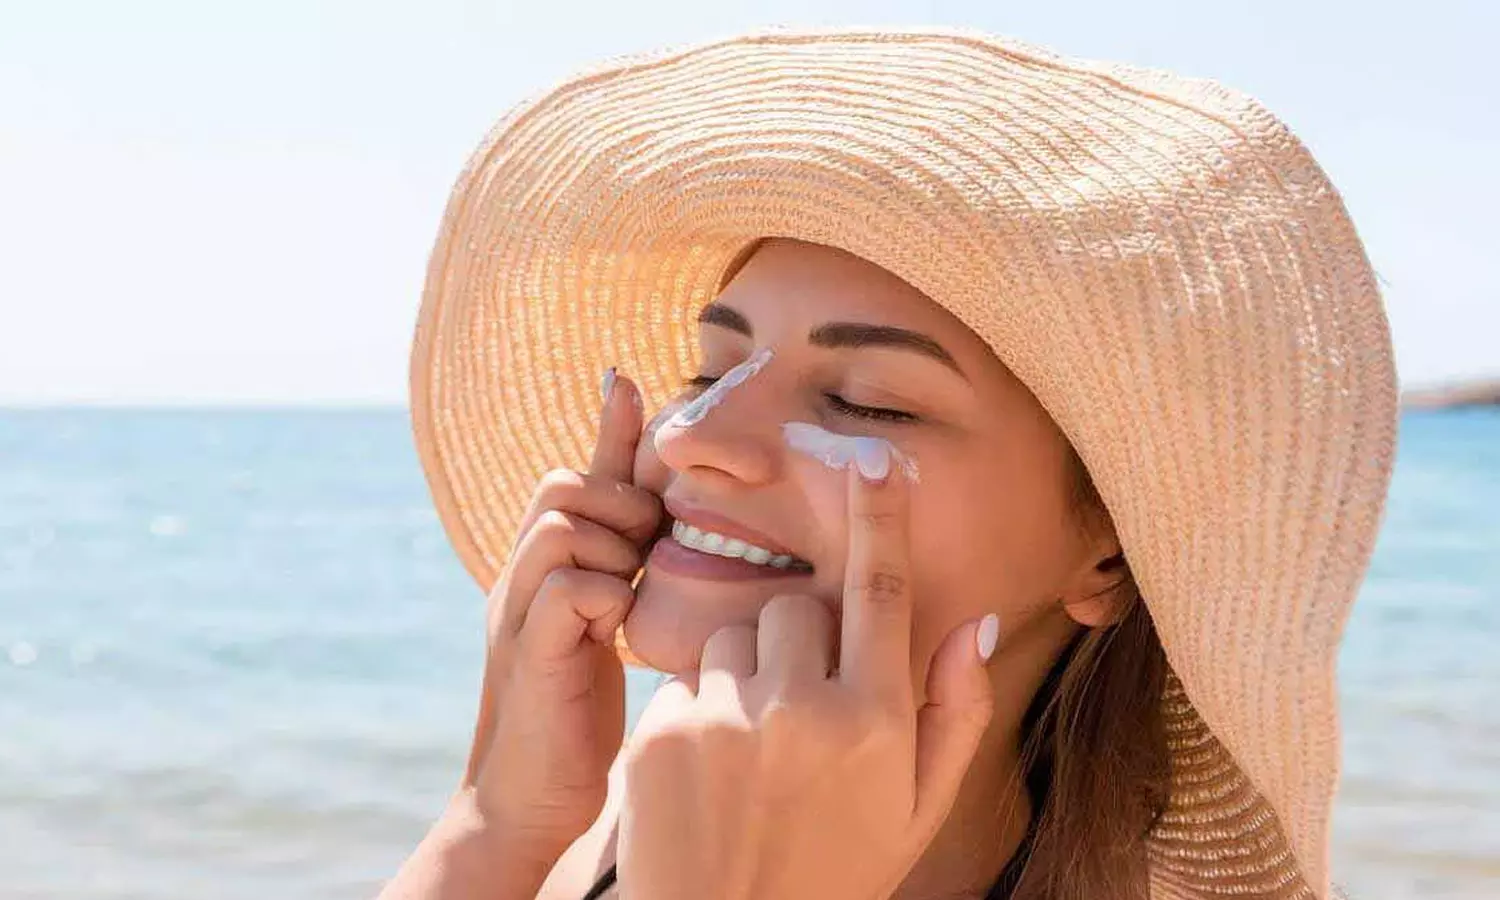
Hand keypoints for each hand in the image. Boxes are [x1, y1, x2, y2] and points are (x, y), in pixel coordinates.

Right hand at [461, 370, 661, 860]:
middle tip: (647, 552)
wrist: (532, 795)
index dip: (608, 430)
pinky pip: (568, 587)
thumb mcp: (612, 617)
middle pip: (563, 485)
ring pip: (563, 526)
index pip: (575, 474)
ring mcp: (518, 611)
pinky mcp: (528, 653)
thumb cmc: (582, 704)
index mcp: (545, 563)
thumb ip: (631, 560)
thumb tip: (664, 503)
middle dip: (619, 503)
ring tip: (631, 591)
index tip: (626, 381)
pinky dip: (604, 596)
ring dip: (614, 548)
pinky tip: (617, 629)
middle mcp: (522, 575)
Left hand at [617, 442, 996, 899]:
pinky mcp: (661, 732)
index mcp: (875, 723)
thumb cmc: (837, 872)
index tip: (876, 458)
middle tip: (799, 711)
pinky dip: (700, 705)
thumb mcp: (918, 810)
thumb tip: (977, 622)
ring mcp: (725, 719)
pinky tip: (709, 770)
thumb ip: (955, 713)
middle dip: (799, 639)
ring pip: (735, 635)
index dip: (881, 516)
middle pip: (796, 607)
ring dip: (747, 670)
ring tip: (751, 750)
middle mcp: (802, 711)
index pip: (881, 592)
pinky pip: (688, 676)